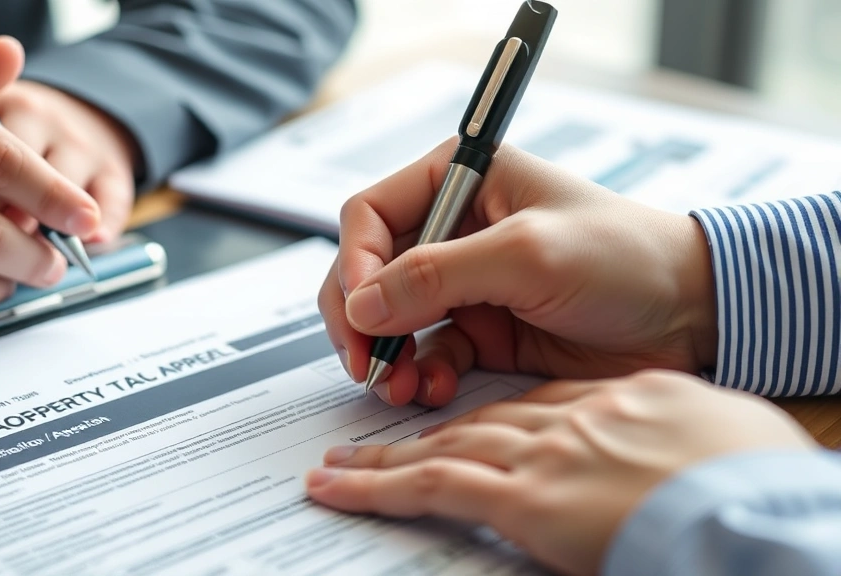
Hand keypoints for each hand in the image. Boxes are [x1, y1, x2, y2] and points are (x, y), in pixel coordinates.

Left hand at [306, 370, 815, 575]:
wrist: (758, 505)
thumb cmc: (755, 477)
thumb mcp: (719, 434)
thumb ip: (665, 431)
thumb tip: (657, 451)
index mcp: (619, 400)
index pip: (536, 403)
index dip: (491, 415)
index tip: (467, 426)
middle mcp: (574, 420)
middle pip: (481, 418)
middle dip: (423, 427)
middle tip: (373, 436)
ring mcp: (547, 455)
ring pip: (447, 445)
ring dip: (387, 456)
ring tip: (340, 466)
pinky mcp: (528, 499)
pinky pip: (434, 485)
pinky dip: (379, 486)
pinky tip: (338, 488)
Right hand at [319, 140, 718, 405]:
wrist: (691, 315)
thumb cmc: (626, 257)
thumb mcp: (528, 255)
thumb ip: (438, 274)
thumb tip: (362, 305)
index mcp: (462, 181)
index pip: (372, 214)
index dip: (354, 262)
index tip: (359, 309)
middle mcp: (455, 229)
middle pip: (370, 272)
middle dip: (361, 318)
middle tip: (363, 361)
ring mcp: (465, 284)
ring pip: (391, 320)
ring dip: (386, 354)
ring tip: (395, 385)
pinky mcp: (482, 331)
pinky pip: (427, 354)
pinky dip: (420, 375)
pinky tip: (431, 390)